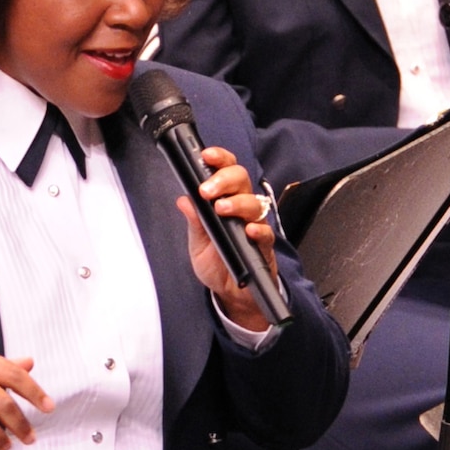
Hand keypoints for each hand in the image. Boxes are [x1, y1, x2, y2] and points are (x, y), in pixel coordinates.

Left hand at [175, 145, 278, 333]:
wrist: (230, 293)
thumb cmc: (217, 262)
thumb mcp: (198, 242)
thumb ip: (194, 221)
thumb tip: (183, 199)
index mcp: (225, 201)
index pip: (226, 172)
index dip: (219, 159)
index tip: (206, 156)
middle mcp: (242, 209)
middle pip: (242, 179)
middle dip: (224, 179)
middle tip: (207, 191)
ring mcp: (254, 225)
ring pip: (254, 203)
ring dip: (238, 203)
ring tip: (221, 209)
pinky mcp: (264, 246)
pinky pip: (266, 232)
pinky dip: (258, 229)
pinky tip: (247, 230)